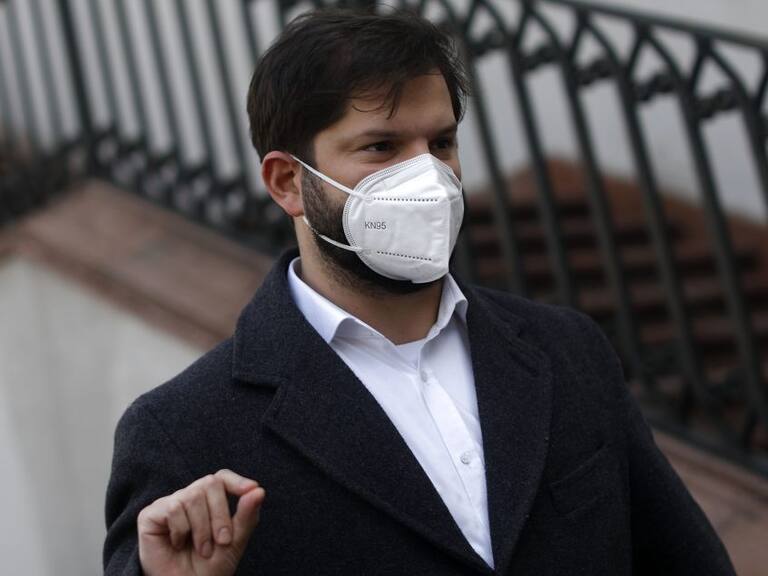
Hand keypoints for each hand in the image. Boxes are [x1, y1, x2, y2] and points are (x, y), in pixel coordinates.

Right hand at [137, 469, 264, 575]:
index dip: (236, 481)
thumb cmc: (210, 567)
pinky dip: (181, 530)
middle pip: (210, 483)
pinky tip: (178, 544)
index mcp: (211, 501)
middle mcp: (190, 497)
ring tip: (202, 550)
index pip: (222, 478)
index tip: (251, 490)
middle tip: (222, 541)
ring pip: (192, 496)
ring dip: (201, 528)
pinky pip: (173, 508)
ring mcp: (170, 504)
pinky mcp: (151, 514)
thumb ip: (247, 516)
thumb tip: (258, 490)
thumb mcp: (235, 541)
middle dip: (220, 514)